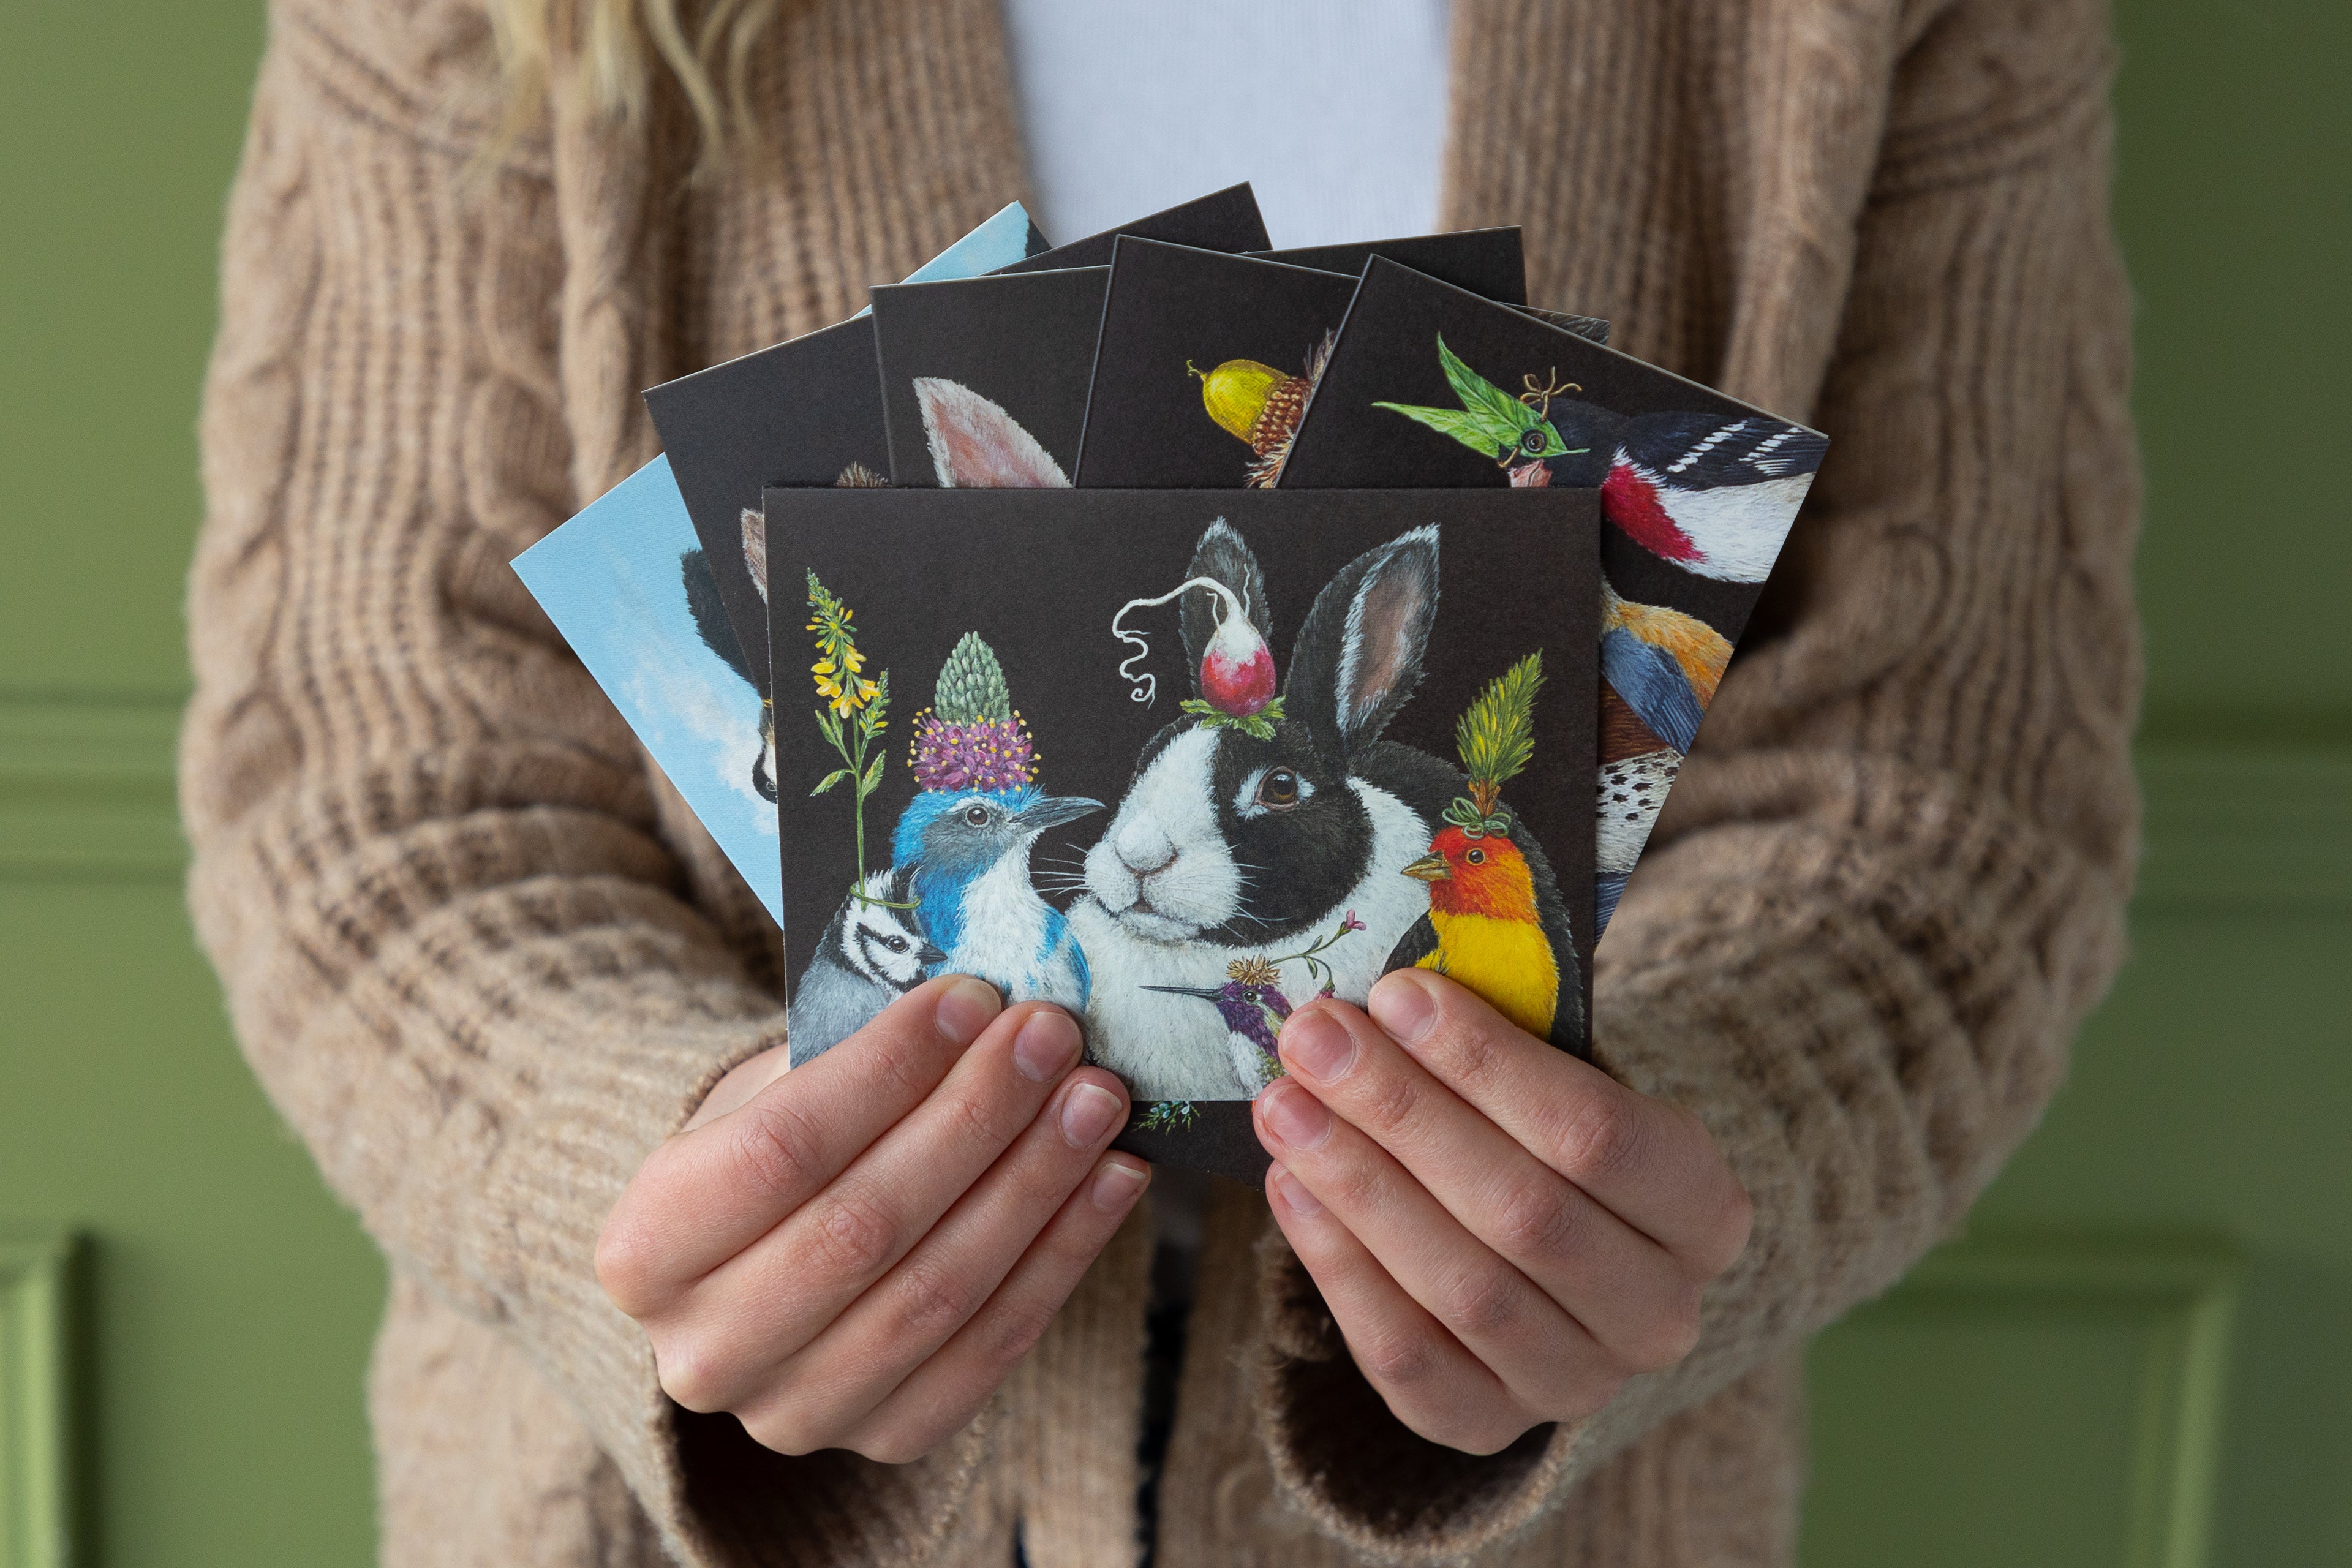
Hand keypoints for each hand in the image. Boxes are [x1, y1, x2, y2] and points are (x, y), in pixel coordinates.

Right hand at [596, 977, 1144, 1462]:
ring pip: (936, 1293)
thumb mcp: (769, 1091)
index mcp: (644, 1250)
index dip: (883, 1072)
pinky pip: (992, 1349)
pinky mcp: (888, 1438)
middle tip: (1051, 1036)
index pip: (775, 1153)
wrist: (761, 1263)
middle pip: (862, 1227)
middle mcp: (703, 1352)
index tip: (969, 998)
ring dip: (1034, 1184)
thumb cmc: (773, 1147)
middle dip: (973, 1119)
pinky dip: (1064, 1254)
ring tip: (1096, 1098)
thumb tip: (982, 1010)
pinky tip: (1113, 1176)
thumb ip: (849, 1058)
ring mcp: (795, 1412)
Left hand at [1253, 970, 1750, 1454]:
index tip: (1397, 995)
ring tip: (1286, 1104)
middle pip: (1522, 1211)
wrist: (1550, 1249)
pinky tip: (1291, 1186)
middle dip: (1403, 1114)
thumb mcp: (1560, 1078)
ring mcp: (1578, 1383)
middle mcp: (1660, 1313)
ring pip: (1463, 1287)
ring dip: (1359, 1185)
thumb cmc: (1545, 1134)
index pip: (1598, 1133)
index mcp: (1703, 1210)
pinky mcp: (1488, 1425)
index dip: (1489, 1064)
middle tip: (1316, 1039)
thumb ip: (1498, 1045)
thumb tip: (1386, 1002)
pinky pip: (1406, 1356)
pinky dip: (1339, 1265)